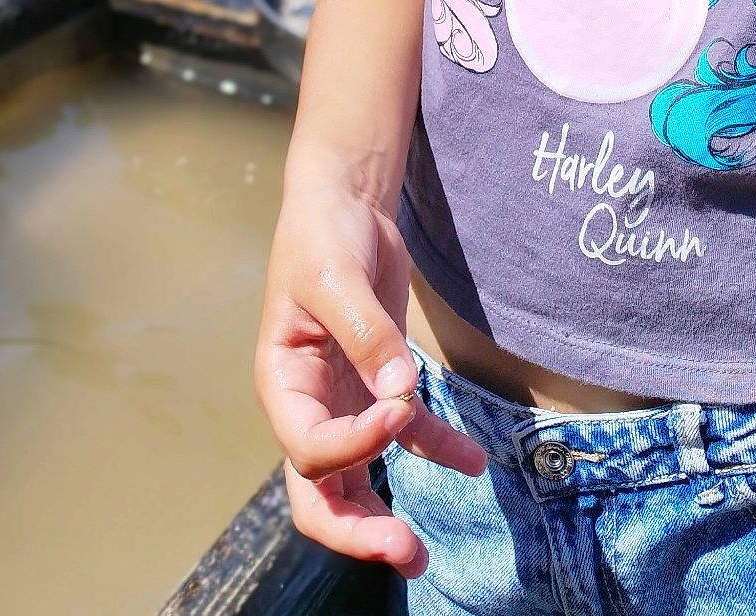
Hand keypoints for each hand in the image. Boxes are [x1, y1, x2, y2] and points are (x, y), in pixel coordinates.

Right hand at [255, 183, 487, 576]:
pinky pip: (407, 433)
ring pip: (357, 478)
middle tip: (400, 548)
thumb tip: (400, 392)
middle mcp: (308, 404)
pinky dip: (437, 449)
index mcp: (282, 382)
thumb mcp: (337, 277)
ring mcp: (344, 401)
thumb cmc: (324, 236)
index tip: (399, 411)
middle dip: (355, 529)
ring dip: (385, 515)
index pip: (309, 446)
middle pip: (318, 489)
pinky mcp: (381, 385)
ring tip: (422, 552)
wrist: (345, 203)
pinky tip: (473, 461)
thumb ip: (367, 334)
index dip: (353, 444)